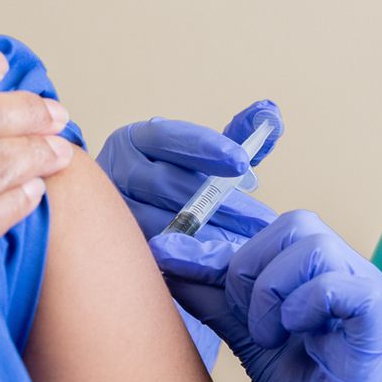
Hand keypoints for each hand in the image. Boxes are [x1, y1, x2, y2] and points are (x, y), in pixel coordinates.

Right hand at [97, 103, 282, 364]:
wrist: (126, 224)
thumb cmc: (176, 183)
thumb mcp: (204, 157)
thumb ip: (237, 136)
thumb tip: (270, 113)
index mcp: (136, 140)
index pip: (169, 137)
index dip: (207, 148)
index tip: (243, 162)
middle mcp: (116, 171)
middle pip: (168, 185)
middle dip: (221, 204)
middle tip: (262, 221)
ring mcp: (111, 211)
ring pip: (159, 223)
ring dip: (209, 236)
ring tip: (248, 247)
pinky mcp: (116, 248)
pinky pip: (154, 255)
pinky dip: (189, 260)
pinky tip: (220, 268)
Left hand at [152, 211, 381, 381]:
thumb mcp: (253, 342)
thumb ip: (219, 299)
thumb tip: (168, 257)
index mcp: (332, 276)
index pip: (279, 230)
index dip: (228, 249)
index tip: (179, 264)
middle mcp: (358, 277)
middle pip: (297, 224)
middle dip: (252, 268)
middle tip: (249, 321)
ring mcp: (376, 296)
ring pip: (313, 245)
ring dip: (273, 291)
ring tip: (270, 338)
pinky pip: (337, 285)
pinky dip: (301, 306)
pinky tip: (292, 340)